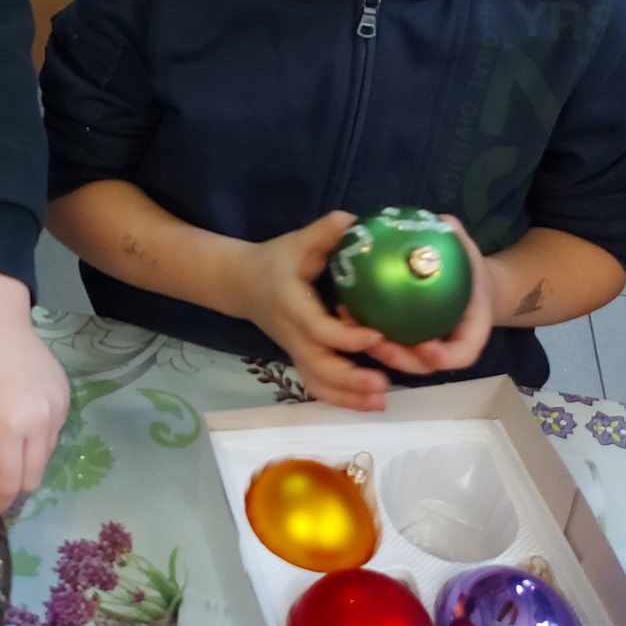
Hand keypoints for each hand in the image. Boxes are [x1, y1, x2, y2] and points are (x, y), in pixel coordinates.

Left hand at [0, 271, 68, 527]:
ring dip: (18, 465)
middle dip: (3, 488)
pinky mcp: (66, 398)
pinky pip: (50, 436)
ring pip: (42, 461)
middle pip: (28, 481)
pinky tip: (12, 416)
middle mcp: (41, 423)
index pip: (5, 489)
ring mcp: (59, 409)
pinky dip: (31, 441)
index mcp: (8, 429)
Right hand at [228, 210, 389, 411]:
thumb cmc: (275, 261)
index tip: (378, 335)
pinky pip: (319, 386)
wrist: (242, 284)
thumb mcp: (296, 242)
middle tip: (384, 383)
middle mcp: (293, 335)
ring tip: (382, 401)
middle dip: (350, 380)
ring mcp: (296, 351)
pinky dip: (343, 400)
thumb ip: (324, 232)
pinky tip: (372, 403)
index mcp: (292, 306)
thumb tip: (356, 222)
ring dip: (349, 397)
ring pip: (319, 384)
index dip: (346, 337)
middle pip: (318, 368)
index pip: (318, 329)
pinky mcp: (301, 359)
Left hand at [362, 217, 493, 378]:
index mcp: (471, 330)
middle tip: (377, 341)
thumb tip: (442, 221)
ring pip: (400, 360)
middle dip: (399, 358)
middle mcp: (447, 345)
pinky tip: (345, 313)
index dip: (444, 356)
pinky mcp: (403, 339)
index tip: (425, 345)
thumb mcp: (466, 250)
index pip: (463, 353)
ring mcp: (424, 347)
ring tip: (353, 327)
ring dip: (375, 351)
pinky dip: (365, 336)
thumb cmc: (466, 267)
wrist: (466, 281)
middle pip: (423, 365)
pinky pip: (387, 344)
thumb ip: (456, 237)